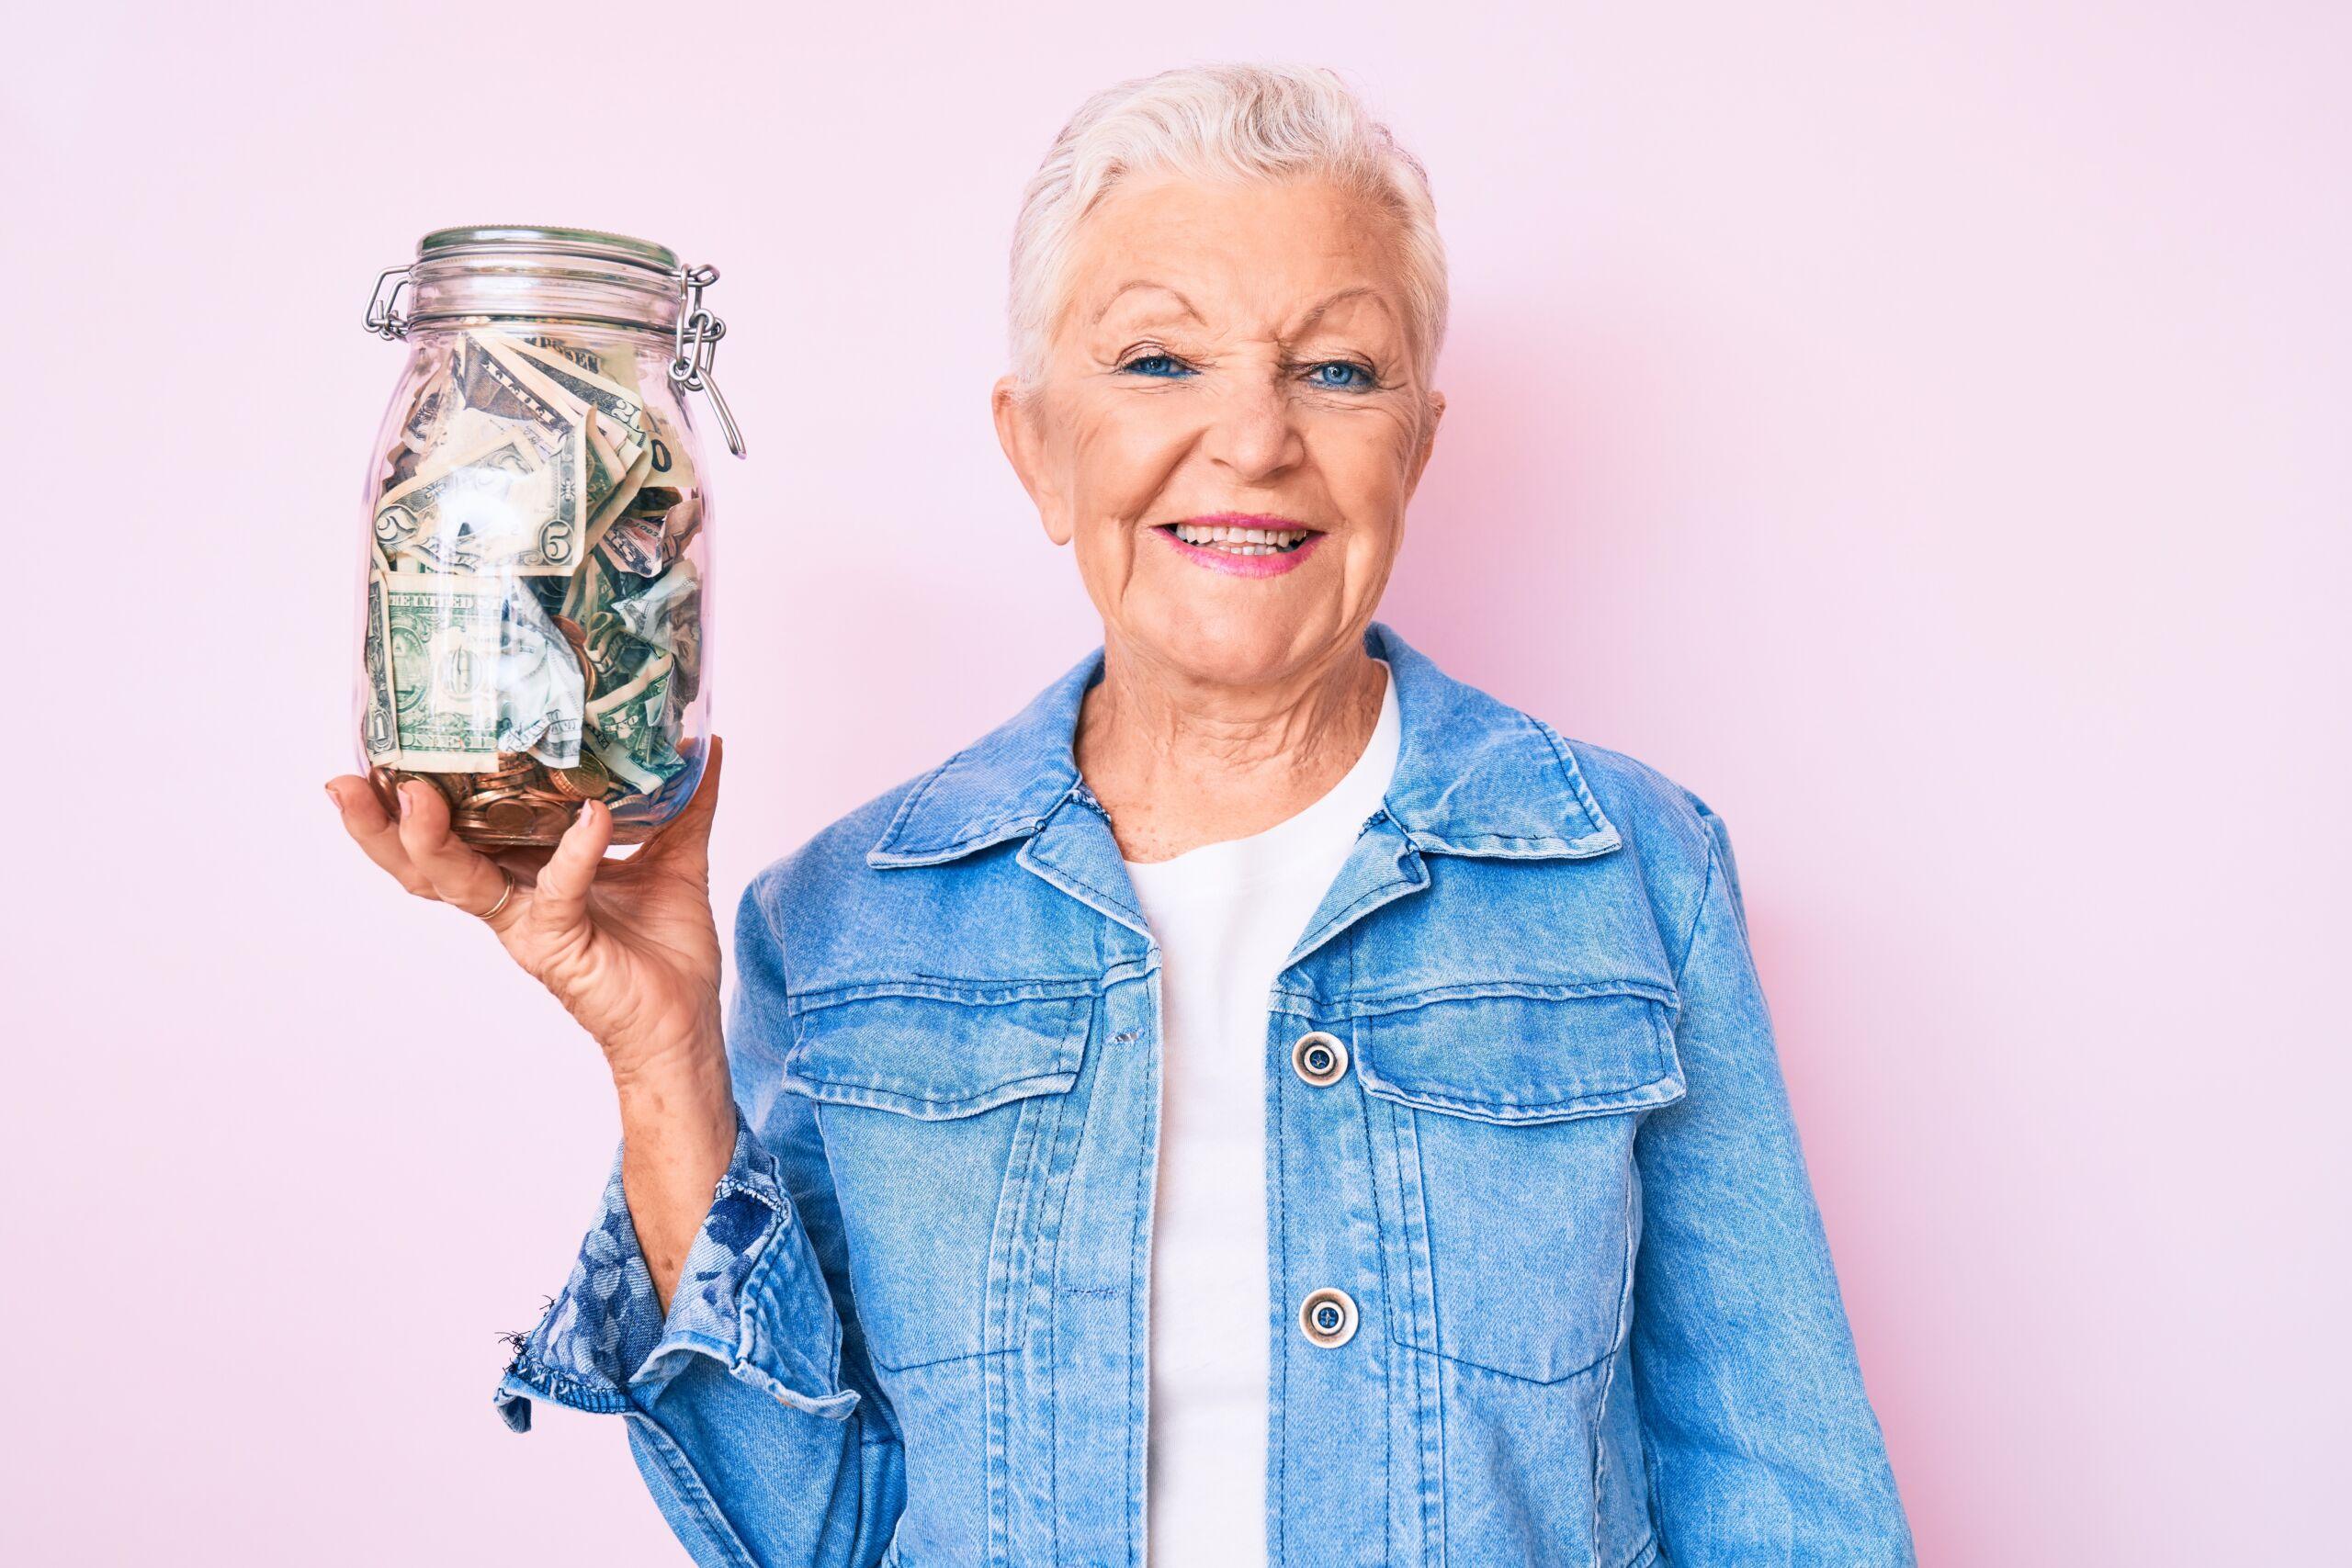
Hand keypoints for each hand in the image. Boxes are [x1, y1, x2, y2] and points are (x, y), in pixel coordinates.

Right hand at [325, 738, 728, 1088]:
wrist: (685, 1025)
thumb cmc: (666, 952)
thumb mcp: (674, 858)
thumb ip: (681, 803)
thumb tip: (703, 742)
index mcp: (524, 872)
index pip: (456, 829)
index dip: (414, 796)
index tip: (381, 749)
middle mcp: (511, 899)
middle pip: (423, 861)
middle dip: (379, 823)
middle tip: (350, 778)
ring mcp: (527, 925)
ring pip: (454, 882)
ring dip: (425, 840)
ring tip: (410, 793)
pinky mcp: (558, 946)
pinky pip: (557, 891)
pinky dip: (574, 852)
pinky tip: (590, 815)